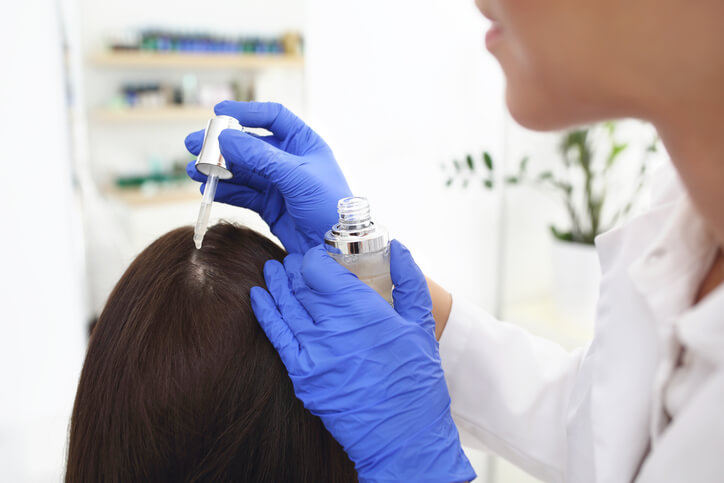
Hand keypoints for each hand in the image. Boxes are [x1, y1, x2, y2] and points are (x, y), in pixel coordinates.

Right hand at [185, 101, 351, 253]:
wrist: (336, 248)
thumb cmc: (328, 206)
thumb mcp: (296, 176)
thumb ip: (260, 156)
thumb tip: (225, 138)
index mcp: (304, 143)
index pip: (273, 117)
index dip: (246, 112)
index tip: (219, 112)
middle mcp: (290, 160)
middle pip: (250, 144)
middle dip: (222, 145)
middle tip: (194, 145)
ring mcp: (279, 184)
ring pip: (242, 170)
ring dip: (218, 170)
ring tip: (194, 170)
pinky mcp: (270, 206)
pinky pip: (243, 193)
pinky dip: (225, 190)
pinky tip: (207, 188)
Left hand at [250, 241, 475, 482]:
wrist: (405, 437)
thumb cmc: (417, 381)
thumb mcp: (422, 325)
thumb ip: (410, 280)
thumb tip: (397, 247)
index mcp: (364, 310)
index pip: (322, 269)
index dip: (315, 258)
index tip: (318, 256)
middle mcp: (335, 327)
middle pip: (302, 285)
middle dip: (296, 269)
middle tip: (294, 262)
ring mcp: (315, 352)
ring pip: (287, 306)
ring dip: (277, 284)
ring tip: (273, 270)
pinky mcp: (303, 376)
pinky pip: (276, 336)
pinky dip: (265, 313)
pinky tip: (258, 297)